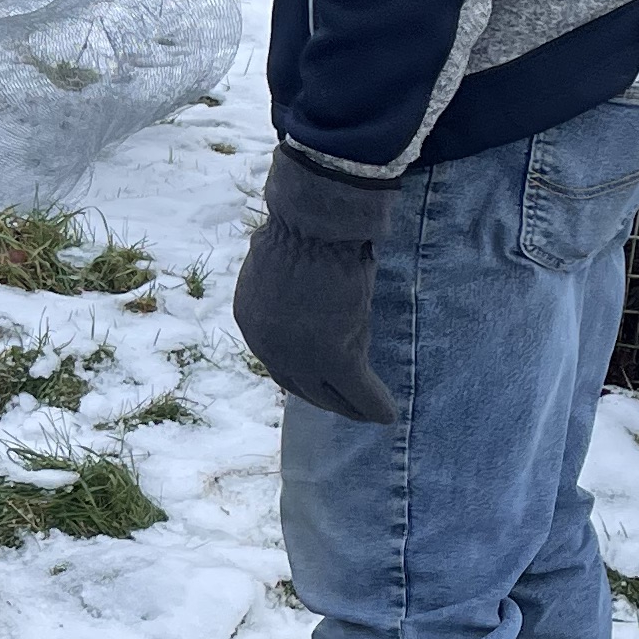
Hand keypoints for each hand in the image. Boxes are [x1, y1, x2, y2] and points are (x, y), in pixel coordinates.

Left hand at [232, 146, 397, 423]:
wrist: (315, 223)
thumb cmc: (303, 223)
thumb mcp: (283, 257)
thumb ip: (288, 283)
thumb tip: (305, 275)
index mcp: (250, 317)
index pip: (274, 356)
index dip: (298, 372)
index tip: (317, 381)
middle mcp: (266, 343)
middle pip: (296, 383)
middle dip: (322, 397)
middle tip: (346, 406)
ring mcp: (298, 354)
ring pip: (326, 393)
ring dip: (349, 407)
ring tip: (369, 413)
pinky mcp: (333, 357)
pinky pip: (358, 391)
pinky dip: (373, 405)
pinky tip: (388, 415)